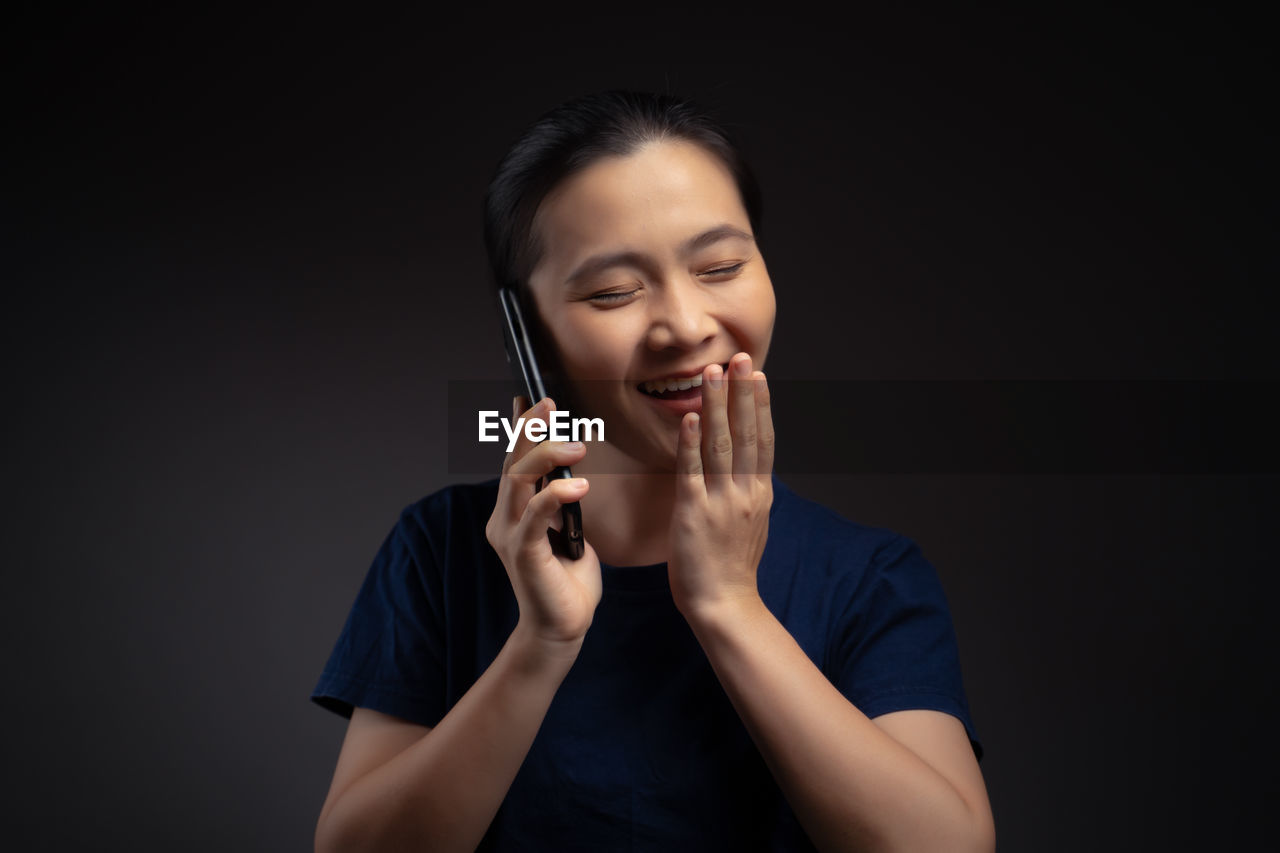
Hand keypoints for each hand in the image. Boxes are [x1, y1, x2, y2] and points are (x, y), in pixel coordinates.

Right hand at [485, 396, 602, 649]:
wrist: (563, 628)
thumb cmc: (568, 581)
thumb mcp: (569, 531)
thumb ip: (563, 503)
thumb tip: (570, 474)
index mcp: (513, 512)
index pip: (514, 461)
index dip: (519, 427)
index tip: (530, 397)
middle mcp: (504, 519)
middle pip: (511, 462)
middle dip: (529, 428)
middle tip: (550, 405)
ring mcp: (510, 536)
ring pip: (517, 481)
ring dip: (546, 456)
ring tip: (577, 445)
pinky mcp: (523, 554)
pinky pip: (534, 516)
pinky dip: (555, 495)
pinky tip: (578, 486)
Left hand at [668, 353, 773, 621]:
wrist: (725, 606)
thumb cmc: (732, 570)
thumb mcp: (752, 526)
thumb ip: (749, 495)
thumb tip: (750, 472)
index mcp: (760, 494)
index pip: (763, 439)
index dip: (760, 404)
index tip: (757, 375)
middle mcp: (746, 492)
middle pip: (747, 432)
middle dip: (743, 392)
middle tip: (739, 357)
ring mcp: (721, 501)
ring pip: (721, 443)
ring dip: (717, 405)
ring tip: (713, 372)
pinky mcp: (695, 513)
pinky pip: (693, 471)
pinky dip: (692, 442)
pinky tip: (690, 416)